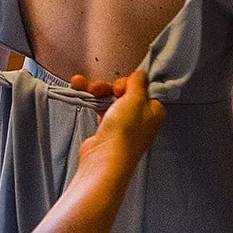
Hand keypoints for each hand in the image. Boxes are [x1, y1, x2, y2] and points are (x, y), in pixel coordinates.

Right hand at [73, 69, 163, 193]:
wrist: (105, 158)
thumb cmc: (125, 131)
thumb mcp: (135, 99)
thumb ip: (138, 83)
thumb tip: (141, 74)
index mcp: (154, 111)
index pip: (144, 88)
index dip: (131, 83)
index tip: (122, 84)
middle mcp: (141, 117)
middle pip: (125, 92)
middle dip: (109, 86)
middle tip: (102, 88)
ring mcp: (123, 123)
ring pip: (110, 98)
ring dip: (97, 89)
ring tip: (83, 85)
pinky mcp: (107, 128)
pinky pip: (100, 107)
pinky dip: (91, 98)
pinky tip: (79, 88)